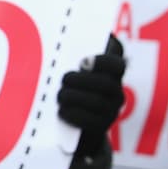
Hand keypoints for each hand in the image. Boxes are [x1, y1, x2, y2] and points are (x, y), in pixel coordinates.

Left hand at [58, 34, 125, 156]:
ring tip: (60, 95)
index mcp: (111, 74)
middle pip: (106, 84)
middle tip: (64, 79)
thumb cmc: (70, 90)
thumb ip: (69, 59)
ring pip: (98, 103)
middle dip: (83, 80)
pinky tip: (61, 111)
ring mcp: (111, 111)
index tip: (82, 60)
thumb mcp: (72, 72)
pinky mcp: (101, 128)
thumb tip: (50, 39)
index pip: (117, 63)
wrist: (74, 129)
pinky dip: (74, 115)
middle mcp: (116, 91)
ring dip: (75, 97)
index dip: (104, 60)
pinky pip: (91, 122)